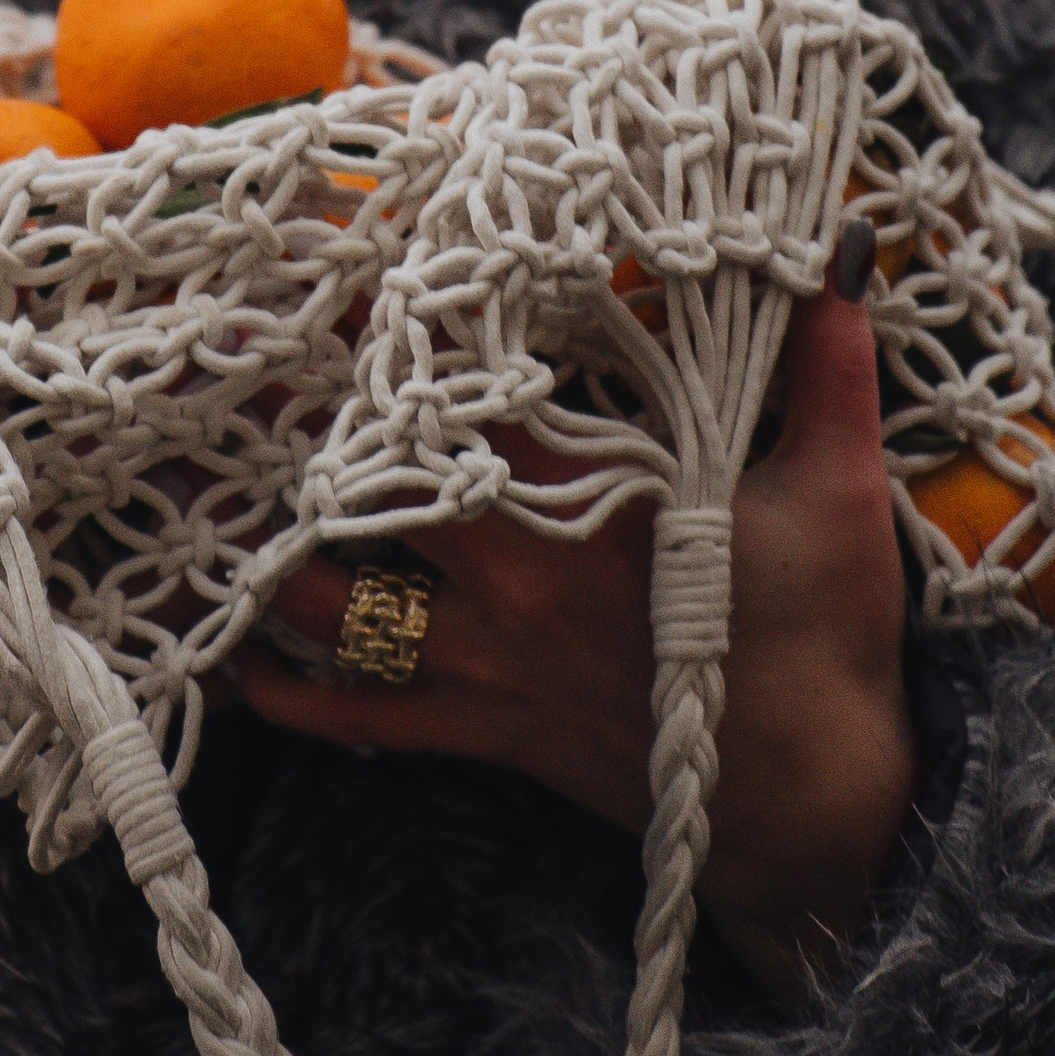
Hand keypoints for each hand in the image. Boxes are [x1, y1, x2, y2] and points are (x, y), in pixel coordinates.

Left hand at [233, 281, 913, 997]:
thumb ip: (828, 362)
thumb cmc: (824, 639)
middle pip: (376, 495)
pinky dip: (302, 699)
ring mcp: (493, 662)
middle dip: (312, 442)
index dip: (405, 352)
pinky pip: (373, 720)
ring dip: (279, 559)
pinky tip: (247, 670)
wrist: (814, 806)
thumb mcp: (839, 487)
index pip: (466, 409)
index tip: (350, 297)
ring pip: (346, 609)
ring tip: (215, 508)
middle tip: (247, 385)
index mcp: (584, 510)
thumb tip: (837, 249)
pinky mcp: (490, 731)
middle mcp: (515, 582)